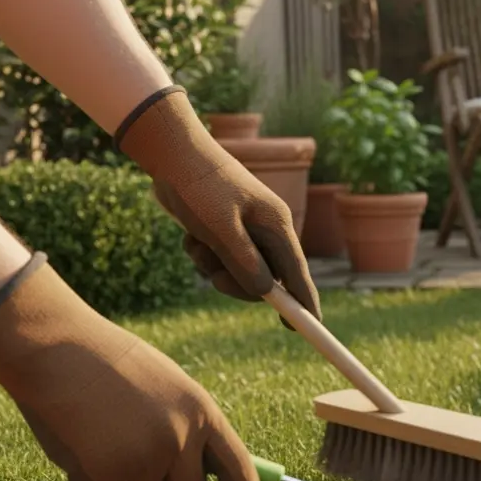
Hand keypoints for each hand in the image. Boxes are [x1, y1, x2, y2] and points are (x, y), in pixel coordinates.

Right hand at [0, 254, 262, 480]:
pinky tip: (80, 442)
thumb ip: (187, 424)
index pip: (239, 465)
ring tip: (101, 431)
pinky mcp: (110, 475)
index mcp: (202, 411)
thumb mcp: (165, 386)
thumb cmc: (107, 363)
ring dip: (123, 476)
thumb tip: (202, 469)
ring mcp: (147, 459)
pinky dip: (91, 479)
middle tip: (136, 454)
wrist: (56, 349)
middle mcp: (182, 439)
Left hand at [115, 86, 320, 326]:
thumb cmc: (198, 186)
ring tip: (195, 245)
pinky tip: (190, 237)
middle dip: (237, 282)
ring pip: (238, 270)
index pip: (297, 272)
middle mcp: (266, 228)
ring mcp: (245, 229)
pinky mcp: (224, 229)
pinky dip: (203, 256)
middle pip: (265, 277)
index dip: (305, 302)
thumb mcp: (220, 229)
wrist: (169, 152)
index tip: (311, 328)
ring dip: (213, 267)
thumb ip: (244, 263)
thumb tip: (265, 294)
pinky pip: (220, 259)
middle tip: (213, 278)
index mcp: (276, 224)